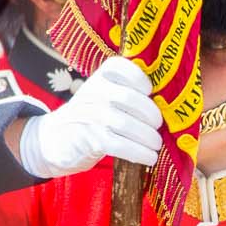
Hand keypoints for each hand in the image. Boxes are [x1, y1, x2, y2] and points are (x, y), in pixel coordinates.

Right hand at [15, 57, 162, 177]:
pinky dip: (140, 153)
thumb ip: (128, 91)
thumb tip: (169, 103)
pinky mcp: (90, 138)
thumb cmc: (91, 116)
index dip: (141, 80)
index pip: (123, 67)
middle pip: (131, 99)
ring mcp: (91, 115)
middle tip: (158, 126)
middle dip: (152, 116)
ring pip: (128, 124)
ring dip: (149, 137)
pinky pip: (121, 145)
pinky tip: (149, 157)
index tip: (151, 92)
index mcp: (102, 76)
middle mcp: (94, 91)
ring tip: (156, 144)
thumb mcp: (104, 94)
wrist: (56, 139)